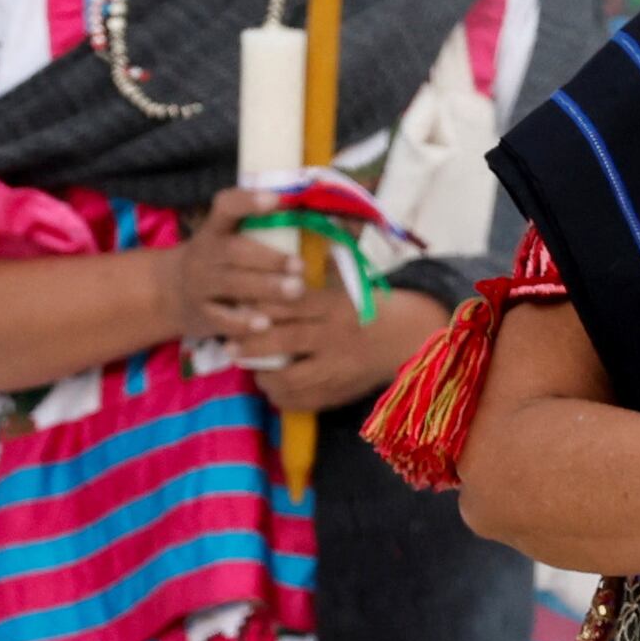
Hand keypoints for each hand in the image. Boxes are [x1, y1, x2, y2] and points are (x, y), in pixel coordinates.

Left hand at [172, 188, 430, 408]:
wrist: (411, 338)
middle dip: (252, 346)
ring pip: (289, 377)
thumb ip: (317, 270)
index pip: (290, 304)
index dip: (260, 308)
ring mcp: (338, 368)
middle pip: (284, 341)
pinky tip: (270, 383)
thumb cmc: (369, 306)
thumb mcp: (347, 284)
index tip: (237, 309)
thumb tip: (289, 240)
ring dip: (263, 374)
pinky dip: (281, 394)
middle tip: (228, 348)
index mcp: (335, 305)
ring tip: (247, 366)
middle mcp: (335, 336)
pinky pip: (301, 400)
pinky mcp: (339, 392)